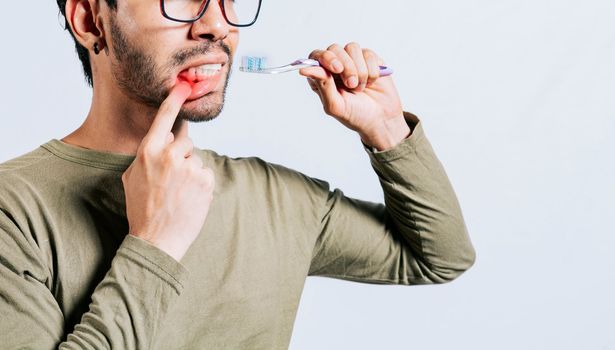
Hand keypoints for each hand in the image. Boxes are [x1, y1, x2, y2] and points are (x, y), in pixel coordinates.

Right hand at [121, 83, 214, 261]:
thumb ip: (147, 153)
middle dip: (181, 151)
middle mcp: (170, 155)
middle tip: (173, 175)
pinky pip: (205, 171)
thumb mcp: (132, 176)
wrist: (157, 240)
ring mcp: (190, 167)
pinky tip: (189, 197)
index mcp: (148, 151)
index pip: (164, 118)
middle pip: (185, 138)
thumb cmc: (141, 208)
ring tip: (179, 192)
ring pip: (195, 157)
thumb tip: (162, 139)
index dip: (174, 100)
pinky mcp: (206, 179)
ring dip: (190, 170)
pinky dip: (200, 183)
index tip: (183, 86)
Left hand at [299, 42, 410, 150]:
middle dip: (346, 66)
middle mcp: (336, 66)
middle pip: (334, 49)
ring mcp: (353, 60)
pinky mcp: (369, 59)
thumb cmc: (355, 115)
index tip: (337, 69)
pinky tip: (371, 82)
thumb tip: (305, 69)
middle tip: (351, 84)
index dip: (325, 58)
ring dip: (359, 70)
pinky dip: (371, 70)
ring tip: (360, 87)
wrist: (381, 119)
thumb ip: (322, 85)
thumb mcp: (335, 105)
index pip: (315, 56)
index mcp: (322, 77)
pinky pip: (368, 54)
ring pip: (352, 48)